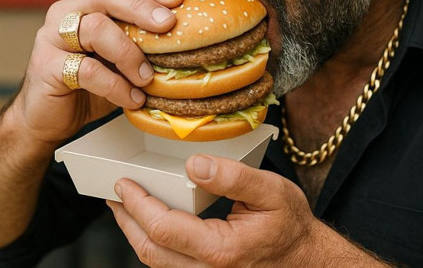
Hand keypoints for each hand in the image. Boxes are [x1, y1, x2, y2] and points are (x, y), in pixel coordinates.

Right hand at [12, 0, 183, 145]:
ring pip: (95, 28)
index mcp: (87, 5)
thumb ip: (142, 39)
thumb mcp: (121, 57)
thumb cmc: (91, 84)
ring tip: (148, 77)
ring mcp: (52, 38)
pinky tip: (132, 98)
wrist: (49, 118)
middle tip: (168, 24)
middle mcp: (67, 13)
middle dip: (141, 7)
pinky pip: (85, 70)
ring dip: (129, 52)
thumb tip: (190, 27)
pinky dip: (115, 85)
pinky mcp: (46, 67)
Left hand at [107, 155, 369, 266]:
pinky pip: (169, 265)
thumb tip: (194, 164)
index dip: (138, 204)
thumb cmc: (291, 225)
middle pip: (150, 251)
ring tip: (125, 206)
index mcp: (221, 250)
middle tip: (114, 193)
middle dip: (126, 220)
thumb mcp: (272, 191)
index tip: (123, 183)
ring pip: (156, 261)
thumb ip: (234, 177)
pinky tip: (150, 224)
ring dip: (135, 233)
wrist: (308, 260)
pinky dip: (154, 243)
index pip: (163, 228)